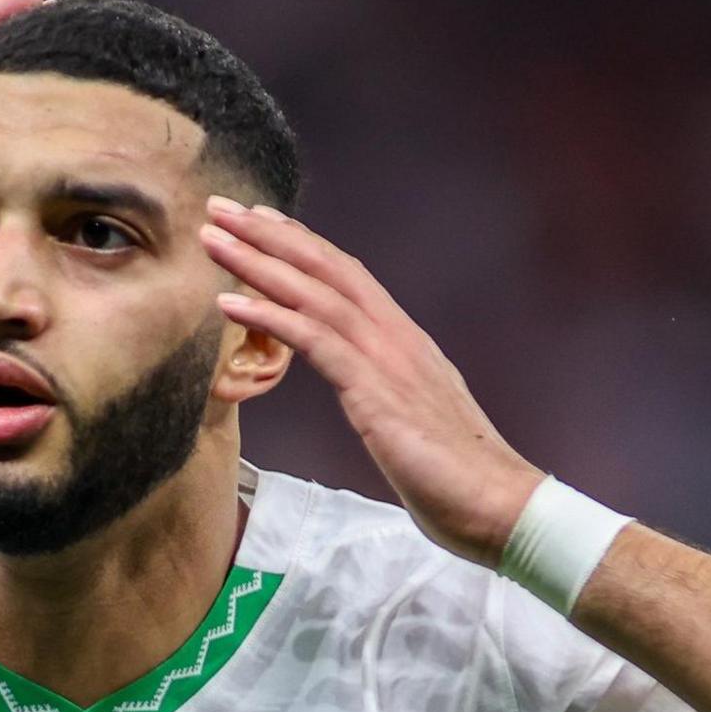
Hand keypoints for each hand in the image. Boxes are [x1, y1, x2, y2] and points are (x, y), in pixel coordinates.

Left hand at [199, 196, 544, 565]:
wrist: (498, 503)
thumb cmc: (455, 474)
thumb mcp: (411, 416)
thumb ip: (385, 390)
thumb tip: (365, 388)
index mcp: (403, 340)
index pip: (346, 274)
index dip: (300, 243)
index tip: (259, 219)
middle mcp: (394, 337)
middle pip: (325, 267)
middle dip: (268, 234)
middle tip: (218, 208)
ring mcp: (387, 360)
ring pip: (314, 294)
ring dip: (258, 262)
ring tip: (213, 239)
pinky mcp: (375, 392)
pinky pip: (315, 342)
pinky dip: (270, 315)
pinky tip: (230, 301)